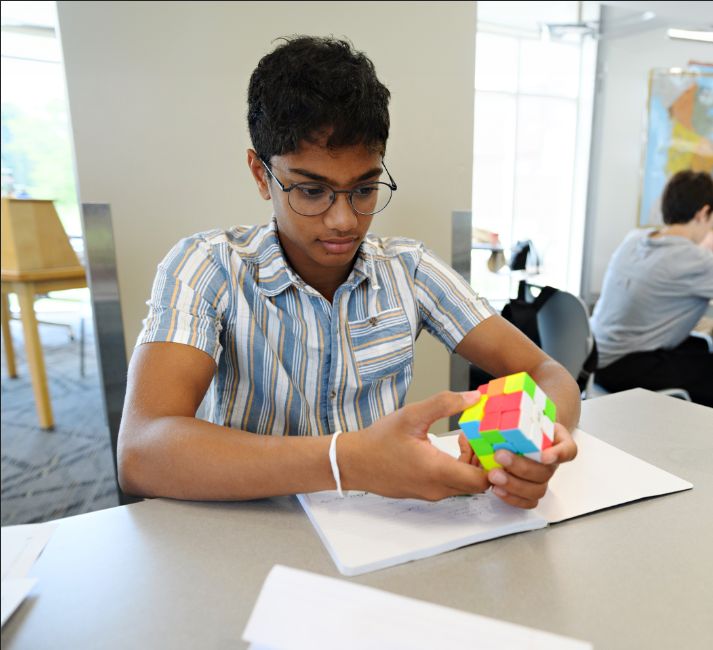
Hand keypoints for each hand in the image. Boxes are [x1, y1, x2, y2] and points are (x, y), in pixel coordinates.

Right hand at [339, 391, 490, 500]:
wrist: (354, 462)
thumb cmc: (379, 441)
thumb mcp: (412, 415)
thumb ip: (444, 404)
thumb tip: (473, 397)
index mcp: (437, 471)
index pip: (483, 480)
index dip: (493, 464)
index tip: (491, 443)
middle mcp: (437, 488)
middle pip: (477, 483)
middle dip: (482, 460)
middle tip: (476, 437)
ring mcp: (430, 493)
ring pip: (464, 485)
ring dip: (469, 464)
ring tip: (461, 439)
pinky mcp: (424, 492)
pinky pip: (450, 485)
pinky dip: (457, 469)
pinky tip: (447, 450)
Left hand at [458, 422, 576, 508]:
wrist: (524, 433)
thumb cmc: (523, 424)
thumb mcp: (520, 413)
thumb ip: (505, 414)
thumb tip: (481, 415)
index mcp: (554, 440)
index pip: (568, 449)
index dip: (559, 454)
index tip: (545, 455)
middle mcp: (550, 461)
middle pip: (546, 471)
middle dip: (521, 467)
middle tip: (500, 456)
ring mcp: (542, 477)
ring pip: (537, 489)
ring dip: (514, 485)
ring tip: (494, 475)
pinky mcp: (531, 489)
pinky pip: (529, 501)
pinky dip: (513, 498)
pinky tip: (498, 489)